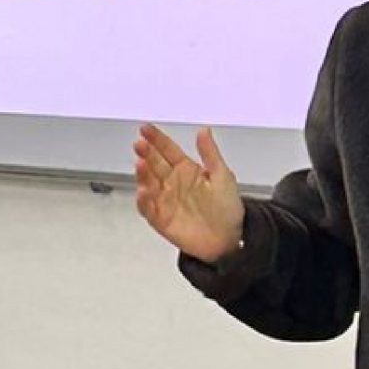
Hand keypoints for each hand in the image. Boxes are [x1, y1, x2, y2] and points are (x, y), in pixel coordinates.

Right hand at [133, 123, 244, 263]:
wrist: (229, 240)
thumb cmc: (228, 209)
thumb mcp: (223, 176)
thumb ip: (210, 154)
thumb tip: (203, 131)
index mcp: (187, 170)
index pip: (168, 150)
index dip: (156, 139)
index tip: (146, 129)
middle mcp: (173, 183)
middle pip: (154, 164)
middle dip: (146, 153)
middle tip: (140, 144)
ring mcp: (165, 200)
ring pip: (148, 184)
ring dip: (142, 174)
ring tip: (140, 164)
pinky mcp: (161, 219)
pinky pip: (148, 209)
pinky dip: (143, 201)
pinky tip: (143, 192)